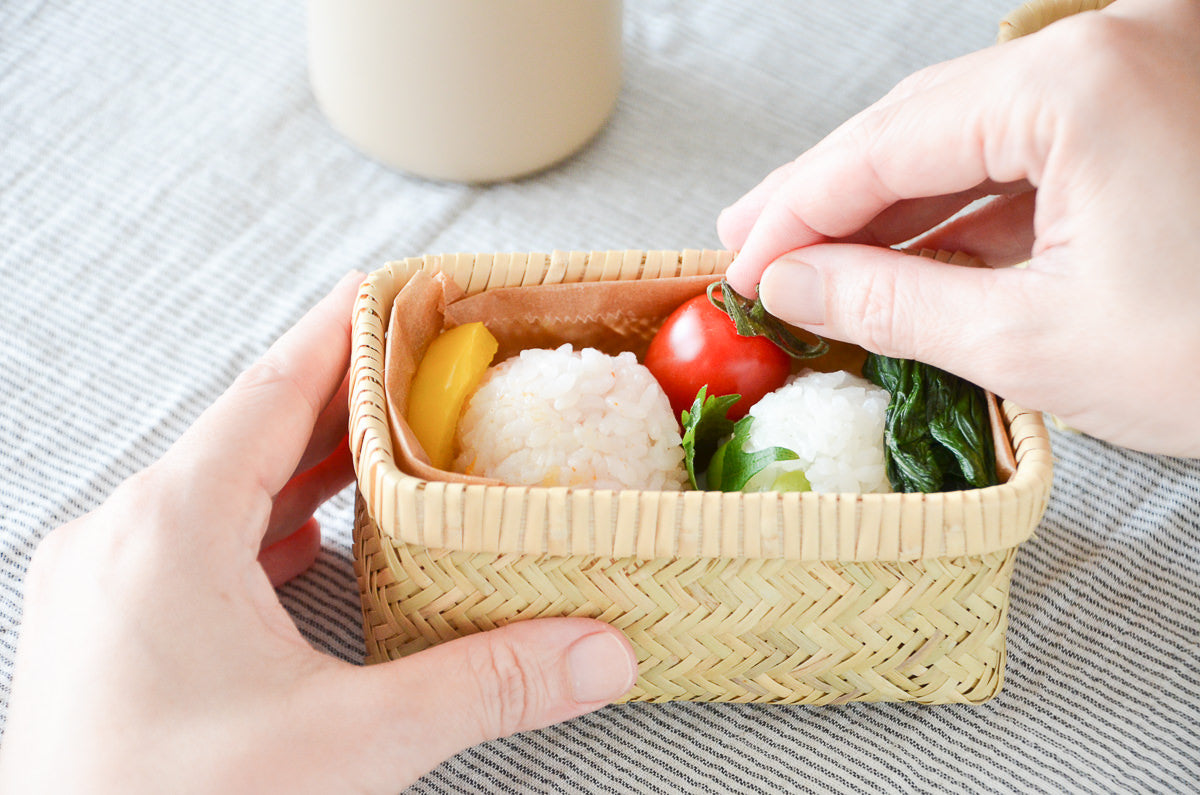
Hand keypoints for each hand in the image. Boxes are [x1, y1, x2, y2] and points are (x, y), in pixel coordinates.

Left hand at [0, 272, 635, 792]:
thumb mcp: (346, 747)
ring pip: (219, 488)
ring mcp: (104, 586)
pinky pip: (195, 541)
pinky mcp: (106, 633)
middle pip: (249, 432)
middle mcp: (123, 538)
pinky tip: (309, 538)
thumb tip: (596, 650)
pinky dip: (262, 523)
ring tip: (382, 444)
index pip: (272, 390)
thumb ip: (482, 684)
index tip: (396, 287)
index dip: (342, 332)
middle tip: (420, 368)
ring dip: (300, 464)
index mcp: (169, 528)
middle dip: (338, 398)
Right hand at [719, 0, 1199, 457]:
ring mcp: (1142, 71)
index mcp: (1077, 84)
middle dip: (830, 196)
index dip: (796, 211)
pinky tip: (909, 256)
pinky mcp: (1159, 111)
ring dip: (892, 205)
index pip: (885, 142)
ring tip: (815, 261)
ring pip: (971, 133)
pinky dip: (965, 209)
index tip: (741, 265)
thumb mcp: (1033, 342)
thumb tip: (792, 285)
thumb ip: (889, 304)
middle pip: (920, 120)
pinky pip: (1032, 150)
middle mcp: (1111, 47)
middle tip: (753, 249)